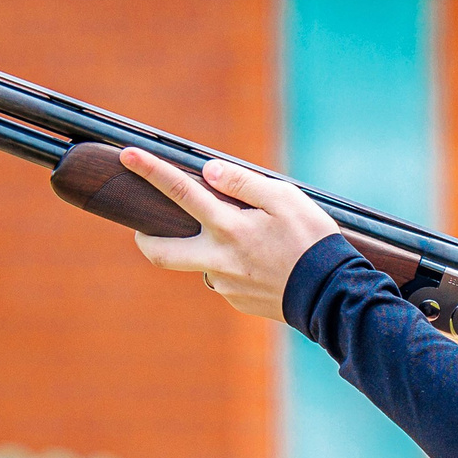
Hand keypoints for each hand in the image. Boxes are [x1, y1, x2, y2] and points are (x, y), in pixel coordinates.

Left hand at [119, 147, 339, 321]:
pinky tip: (263, 263)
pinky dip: (233, 266)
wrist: (331, 296)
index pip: (180, 192)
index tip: (126, 155)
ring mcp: (225, 285)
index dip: (150, 171)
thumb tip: (210, 171)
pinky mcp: (237, 301)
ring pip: (200, 263)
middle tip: (144, 226)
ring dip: (207, 249)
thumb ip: (244, 183)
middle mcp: (217, 259)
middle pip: (160, 252)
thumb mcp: (286, 200)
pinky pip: (224, 279)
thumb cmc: (313, 242)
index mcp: (228, 228)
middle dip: (144, 238)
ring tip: (248, 242)